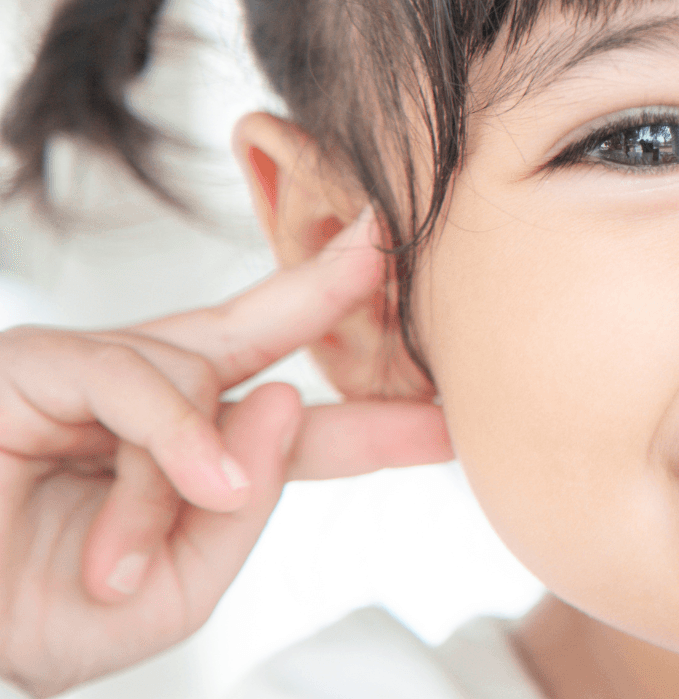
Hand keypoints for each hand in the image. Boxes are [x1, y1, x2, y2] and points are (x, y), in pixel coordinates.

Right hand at [0, 210, 452, 696]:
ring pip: (188, 382)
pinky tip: (191, 482)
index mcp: (185, 460)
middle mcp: (146, 401)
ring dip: (178, 478)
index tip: (450, 421)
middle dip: (324, 291)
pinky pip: (131, 382)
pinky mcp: (36, 365)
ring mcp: (91, 375)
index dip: (370, 421)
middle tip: (389, 252)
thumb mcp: (162, 594)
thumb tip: (280, 403)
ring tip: (126, 561)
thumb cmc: (32, 612)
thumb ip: (237, 515)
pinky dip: (166, 438)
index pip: (290, 428)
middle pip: (252, 333)